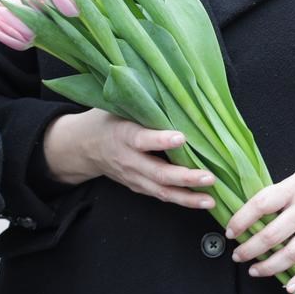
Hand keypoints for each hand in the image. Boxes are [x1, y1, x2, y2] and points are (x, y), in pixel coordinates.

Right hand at [41, 107, 214, 208]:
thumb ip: (144, 105)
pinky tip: (204, 202)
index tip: (182, 138)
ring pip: (161, 191)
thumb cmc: (110, 120)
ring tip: (211, 201)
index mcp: (123, 135)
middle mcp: (129, 160)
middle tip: (209, 178)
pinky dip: (183, 201)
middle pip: (157, 173)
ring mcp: (133, 177)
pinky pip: (162, 196)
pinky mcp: (139, 187)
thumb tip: (177, 91)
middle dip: (184, 177)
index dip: (161, 140)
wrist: (83, 147)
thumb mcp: (120, 108)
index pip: (142, 139)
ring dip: (187, 198)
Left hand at [227, 152, 294, 293]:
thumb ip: (281, 194)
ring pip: (292, 253)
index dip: (241, 220)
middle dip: (249, 249)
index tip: (230, 231)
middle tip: (237, 255)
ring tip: (255, 270)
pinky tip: (290, 287)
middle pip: (272, 235)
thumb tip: (254, 214)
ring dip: (270, 266)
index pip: (261, 205)